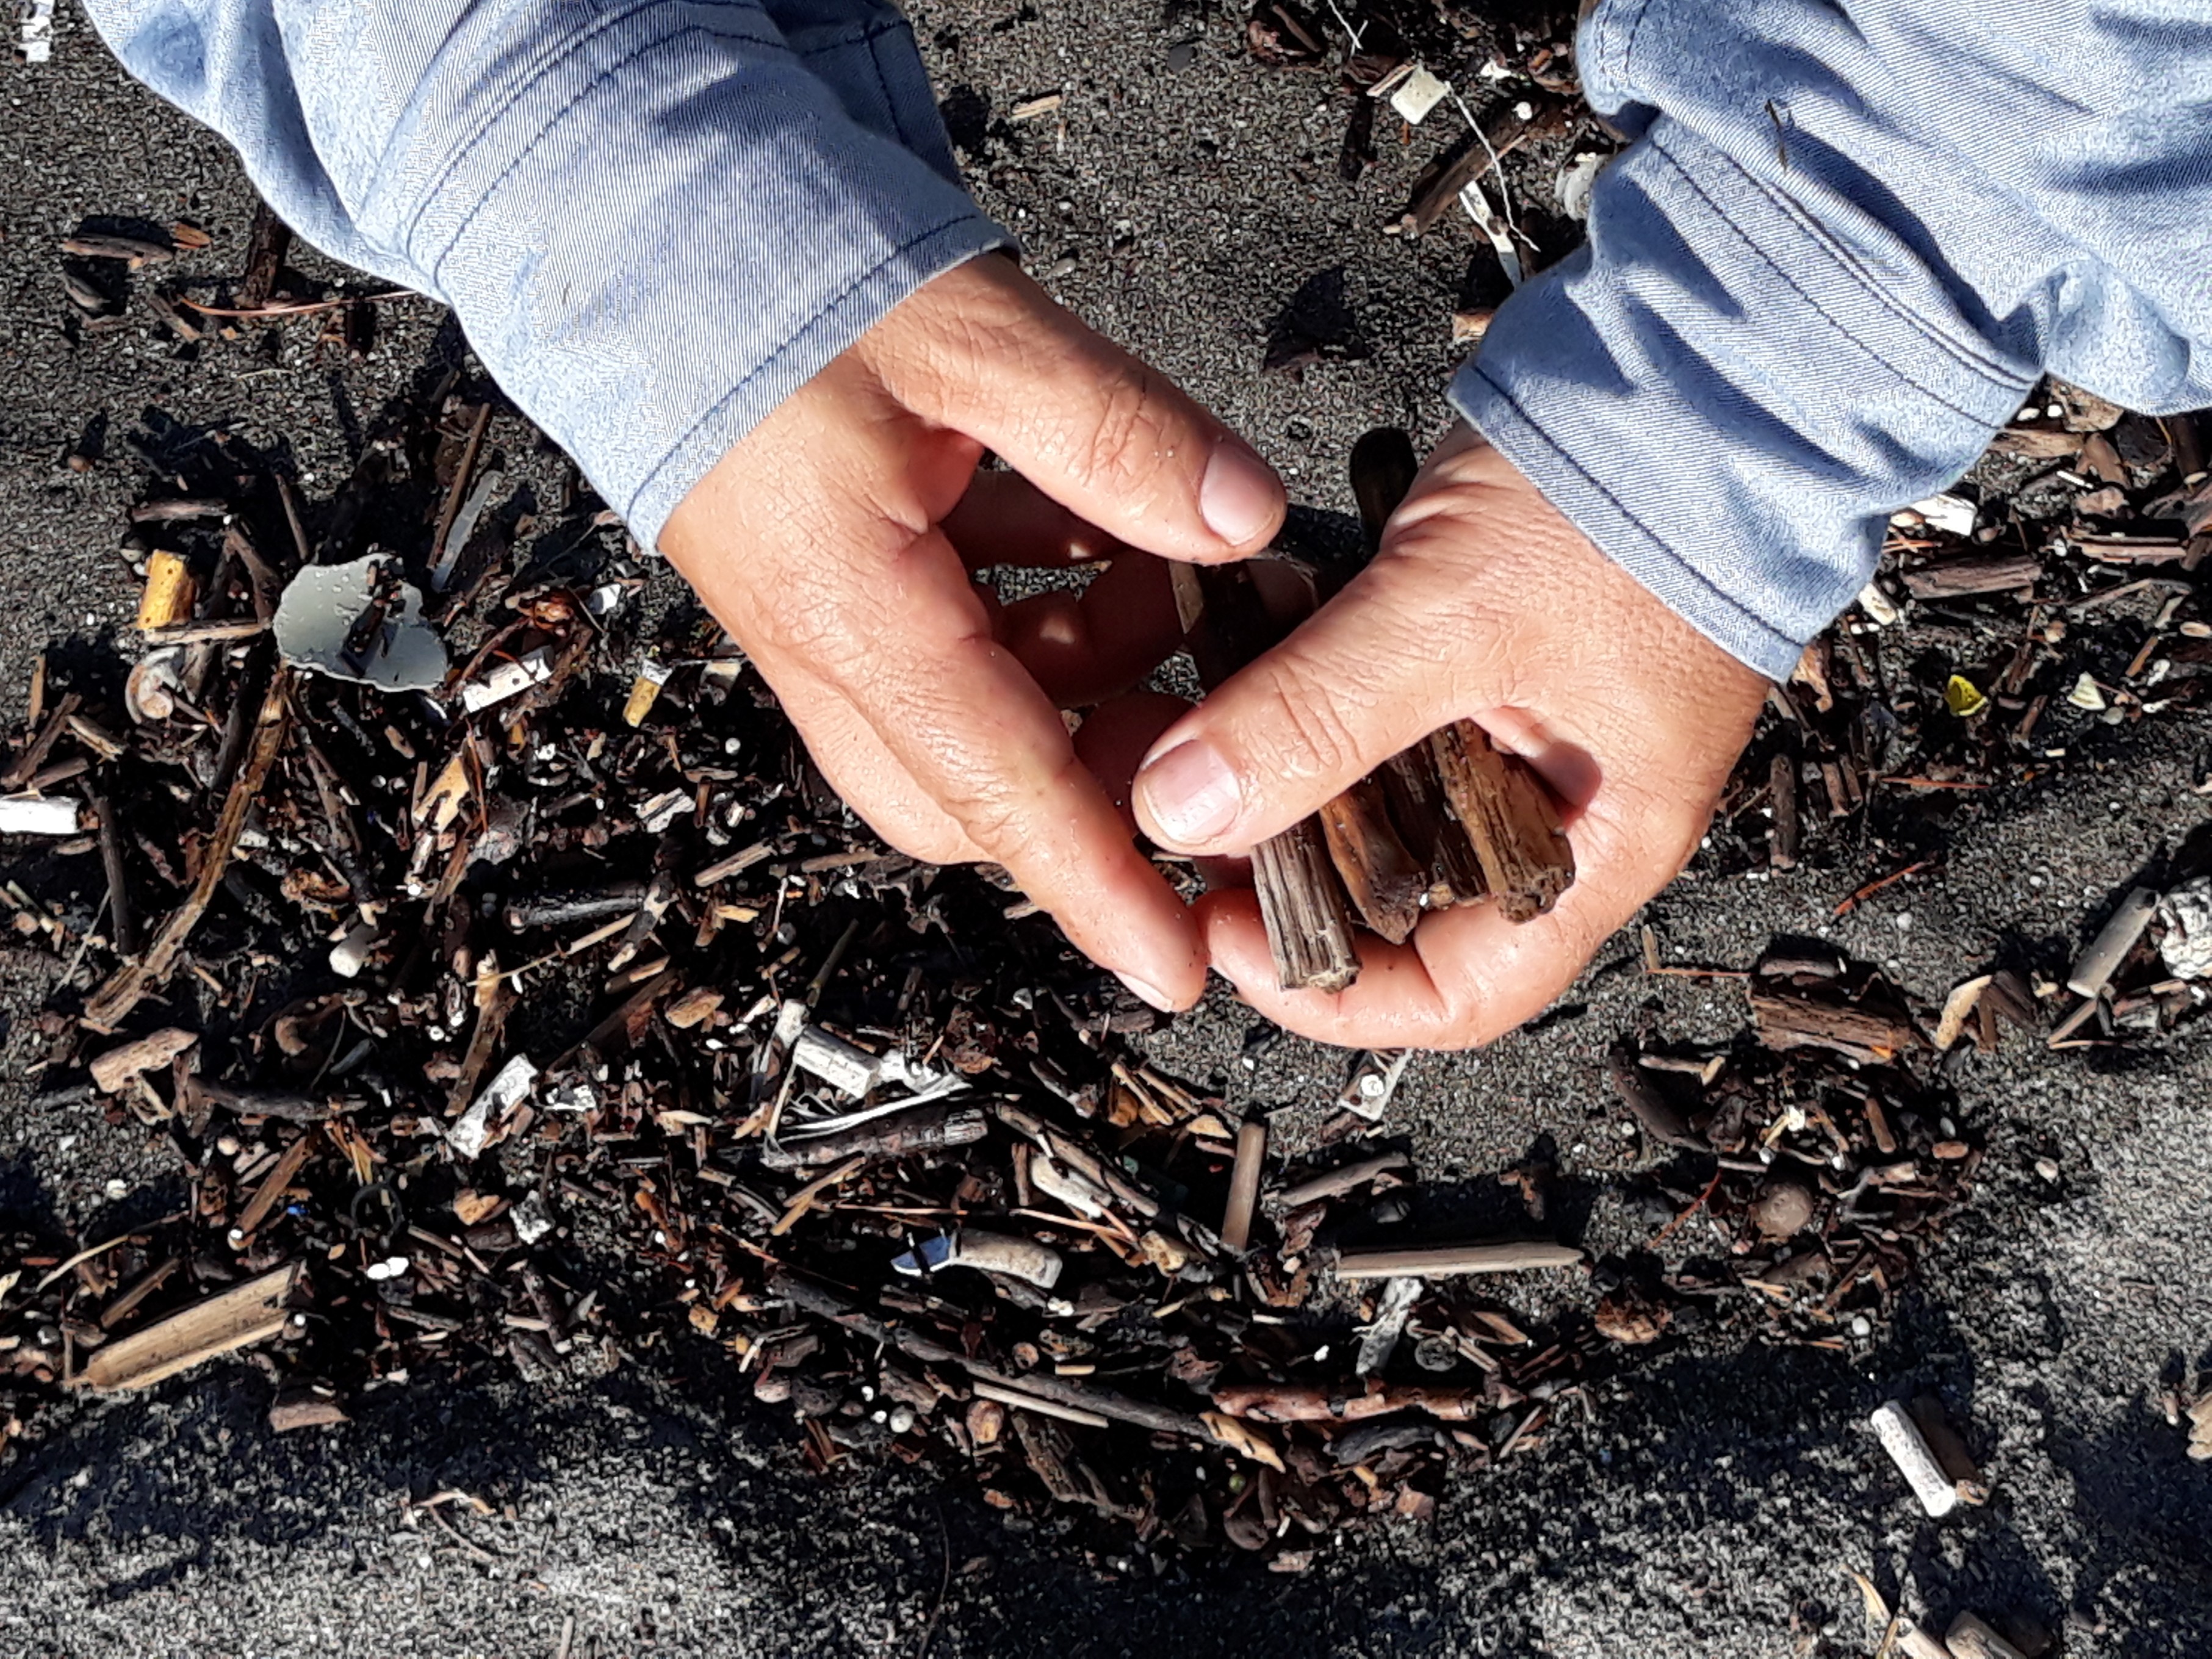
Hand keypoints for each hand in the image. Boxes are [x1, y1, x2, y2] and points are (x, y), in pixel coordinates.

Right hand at [659, 253, 1284, 1010]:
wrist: (620, 222)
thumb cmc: (761, 267)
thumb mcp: (971, 334)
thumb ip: (1118, 436)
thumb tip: (1242, 525)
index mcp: (851, 610)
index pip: (997, 789)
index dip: (1096, 884)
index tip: (1174, 964)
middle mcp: (825, 642)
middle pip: (975, 789)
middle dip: (1101, 772)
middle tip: (1205, 699)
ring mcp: (820, 617)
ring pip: (967, 717)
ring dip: (1079, 674)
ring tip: (1162, 575)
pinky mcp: (829, 577)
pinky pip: (948, 641)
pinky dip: (1036, 610)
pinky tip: (1092, 531)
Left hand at [1129, 424, 1769, 1046]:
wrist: (1700, 355)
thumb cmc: (1637, 492)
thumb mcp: (1454, 617)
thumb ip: (1315, 717)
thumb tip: (1184, 811)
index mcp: (1593, 845)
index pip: (1458, 993)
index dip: (1332, 992)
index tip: (1228, 938)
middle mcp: (1555, 807)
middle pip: (1397, 904)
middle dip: (1288, 876)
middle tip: (1191, 824)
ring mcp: (1515, 728)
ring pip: (1373, 804)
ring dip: (1286, 779)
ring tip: (1201, 737)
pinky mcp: (1476, 655)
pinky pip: (1374, 714)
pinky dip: (1308, 699)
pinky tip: (1249, 658)